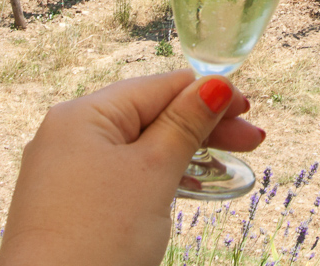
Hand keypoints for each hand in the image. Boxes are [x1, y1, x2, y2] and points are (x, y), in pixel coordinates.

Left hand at [0, 70, 264, 265]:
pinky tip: (189, 185)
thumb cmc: (99, 237)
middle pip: (150, 115)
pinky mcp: (71, 204)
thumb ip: (186, 123)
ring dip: (186, 151)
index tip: (249, 110)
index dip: (208, 94)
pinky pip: (123, 174)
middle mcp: (69, 135)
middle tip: (253, 141)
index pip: (158, 87)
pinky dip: (159, 175)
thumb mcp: (154, 172)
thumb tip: (215, 82)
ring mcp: (66, 172)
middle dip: (203, 126)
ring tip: (227, 164)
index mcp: (83, 115)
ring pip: (139, 147)